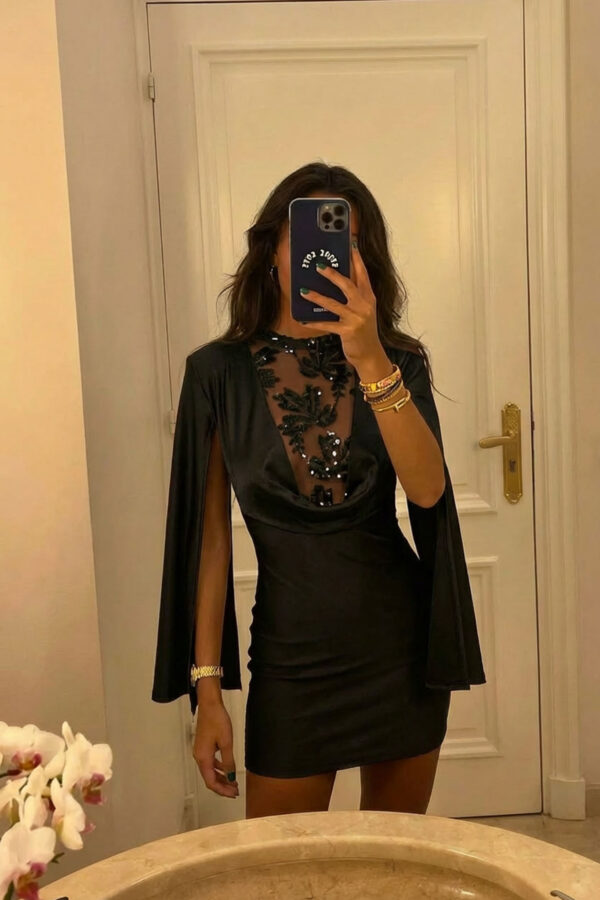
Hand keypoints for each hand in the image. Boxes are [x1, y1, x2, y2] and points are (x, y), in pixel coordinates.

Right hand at [193, 703, 238, 798]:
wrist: (210, 705)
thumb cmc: (217, 721)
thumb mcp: (226, 742)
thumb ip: (228, 762)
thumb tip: (231, 778)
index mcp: (203, 758)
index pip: (211, 782)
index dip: (222, 790)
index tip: (233, 794)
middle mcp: (199, 757)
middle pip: (209, 778)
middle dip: (222, 786)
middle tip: (236, 791)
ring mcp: (200, 751)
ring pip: (210, 771)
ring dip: (221, 778)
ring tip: (233, 782)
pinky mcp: (203, 746)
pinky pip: (210, 762)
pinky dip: (219, 768)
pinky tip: (227, 769)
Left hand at [298, 242, 386, 371]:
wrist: (370, 354)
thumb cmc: (364, 331)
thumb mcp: (364, 311)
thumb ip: (355, 297)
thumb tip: (336, 282)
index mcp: (369, 297)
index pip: (363, 274)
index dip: (357, 259)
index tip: (351, 245)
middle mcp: (364, 305)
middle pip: (347, 285)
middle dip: (333, 274)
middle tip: (319, 265)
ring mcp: (356, 318)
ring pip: (333, 304)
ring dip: (317, 296)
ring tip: (303, 291)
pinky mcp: (347, 331)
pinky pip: (327, 324)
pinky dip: (314, 322)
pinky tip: (303, 320)